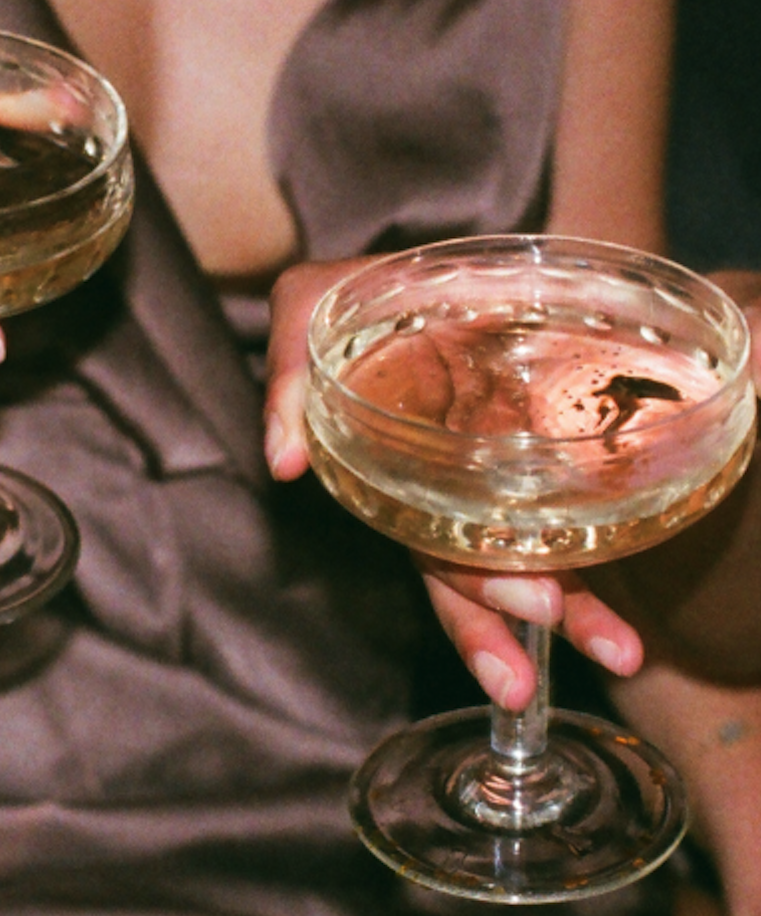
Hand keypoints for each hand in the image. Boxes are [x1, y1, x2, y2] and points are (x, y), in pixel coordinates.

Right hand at [262, 256, 641, 710]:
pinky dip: (599, 553)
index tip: (532, 614)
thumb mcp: (305, 308)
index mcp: (399, 472)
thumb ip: (288, 380)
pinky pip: (566, 514)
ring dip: (574, 613)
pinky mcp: (539, 455)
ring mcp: (492, 475)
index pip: (434, 551)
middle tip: (588, 657)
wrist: (438, 259)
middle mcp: (448, 489)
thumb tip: (282, 461)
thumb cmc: (366, 287)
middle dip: (527, 628)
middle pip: (486, 579)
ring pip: (527, 559)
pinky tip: (633, 592)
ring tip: (622, 653)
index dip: (474, 596)